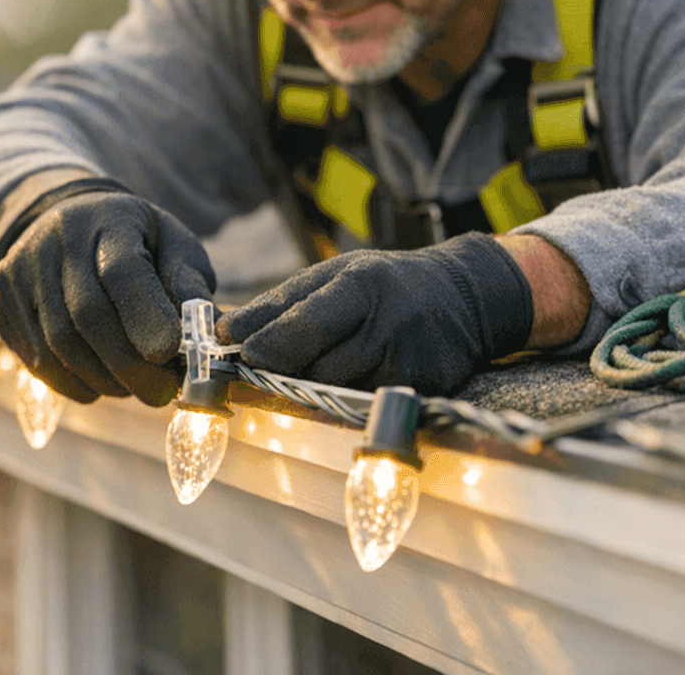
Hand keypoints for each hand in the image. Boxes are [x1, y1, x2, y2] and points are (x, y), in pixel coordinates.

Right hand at [0, 178, 215, 405]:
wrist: (65, 221)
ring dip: (101, 379)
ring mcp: (19, 271)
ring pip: (57, 344)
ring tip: (133, 388)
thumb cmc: (135, 241)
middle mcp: (55, 241)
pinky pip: (33, 359)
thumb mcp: (172, 244)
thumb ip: (188, 282)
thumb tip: (206, 332)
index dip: (145, 316)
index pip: (121, 270)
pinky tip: (98, 384)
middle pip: (86, 315)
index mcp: (108, 220)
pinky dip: (71, 383)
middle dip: (128, 366)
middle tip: (161, 395)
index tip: (170, 353)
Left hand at [216, 232, 533, 395]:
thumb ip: (276, 305)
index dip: (268, 348)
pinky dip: (353, 398)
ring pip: (341, 394)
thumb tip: (220, 334)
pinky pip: (369, 408)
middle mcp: (389, 325)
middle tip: (279, 365)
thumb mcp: (332, 276)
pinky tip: (362, 375)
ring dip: (322, 387)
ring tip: (330, 363)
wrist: (464, 297)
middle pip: (319, 371)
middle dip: (292, 372)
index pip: (304, 328)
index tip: (245, 356)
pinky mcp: (427, 390)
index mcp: (361, 286)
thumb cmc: (383, 284)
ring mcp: (411, 362)